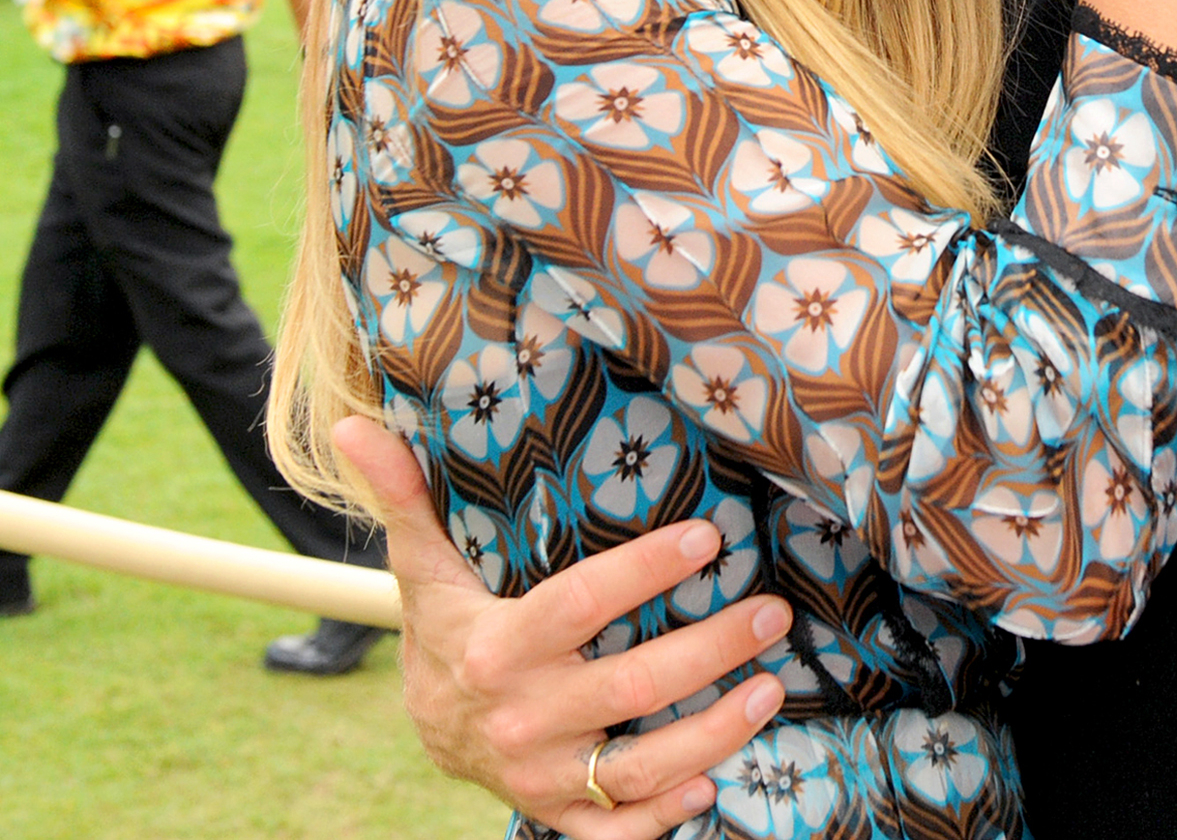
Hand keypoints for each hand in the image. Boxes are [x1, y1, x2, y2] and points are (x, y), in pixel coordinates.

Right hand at [333, 416, 788, 838]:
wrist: (429, 727)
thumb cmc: (446, 623)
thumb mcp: (424, 562)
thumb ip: (404, 495)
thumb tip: (352, 427)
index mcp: (494, 647)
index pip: (581, 604)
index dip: (645, 571)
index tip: (709, 537)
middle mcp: (521, 717)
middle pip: (631, 685)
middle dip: (712, 648)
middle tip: (772, 611)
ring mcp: (542, 774)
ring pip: (638, 766)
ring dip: (714, 731)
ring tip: (772, 685)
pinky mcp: (559, 812)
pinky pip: (616, 830)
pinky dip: (665, 814)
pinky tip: (715, 780)